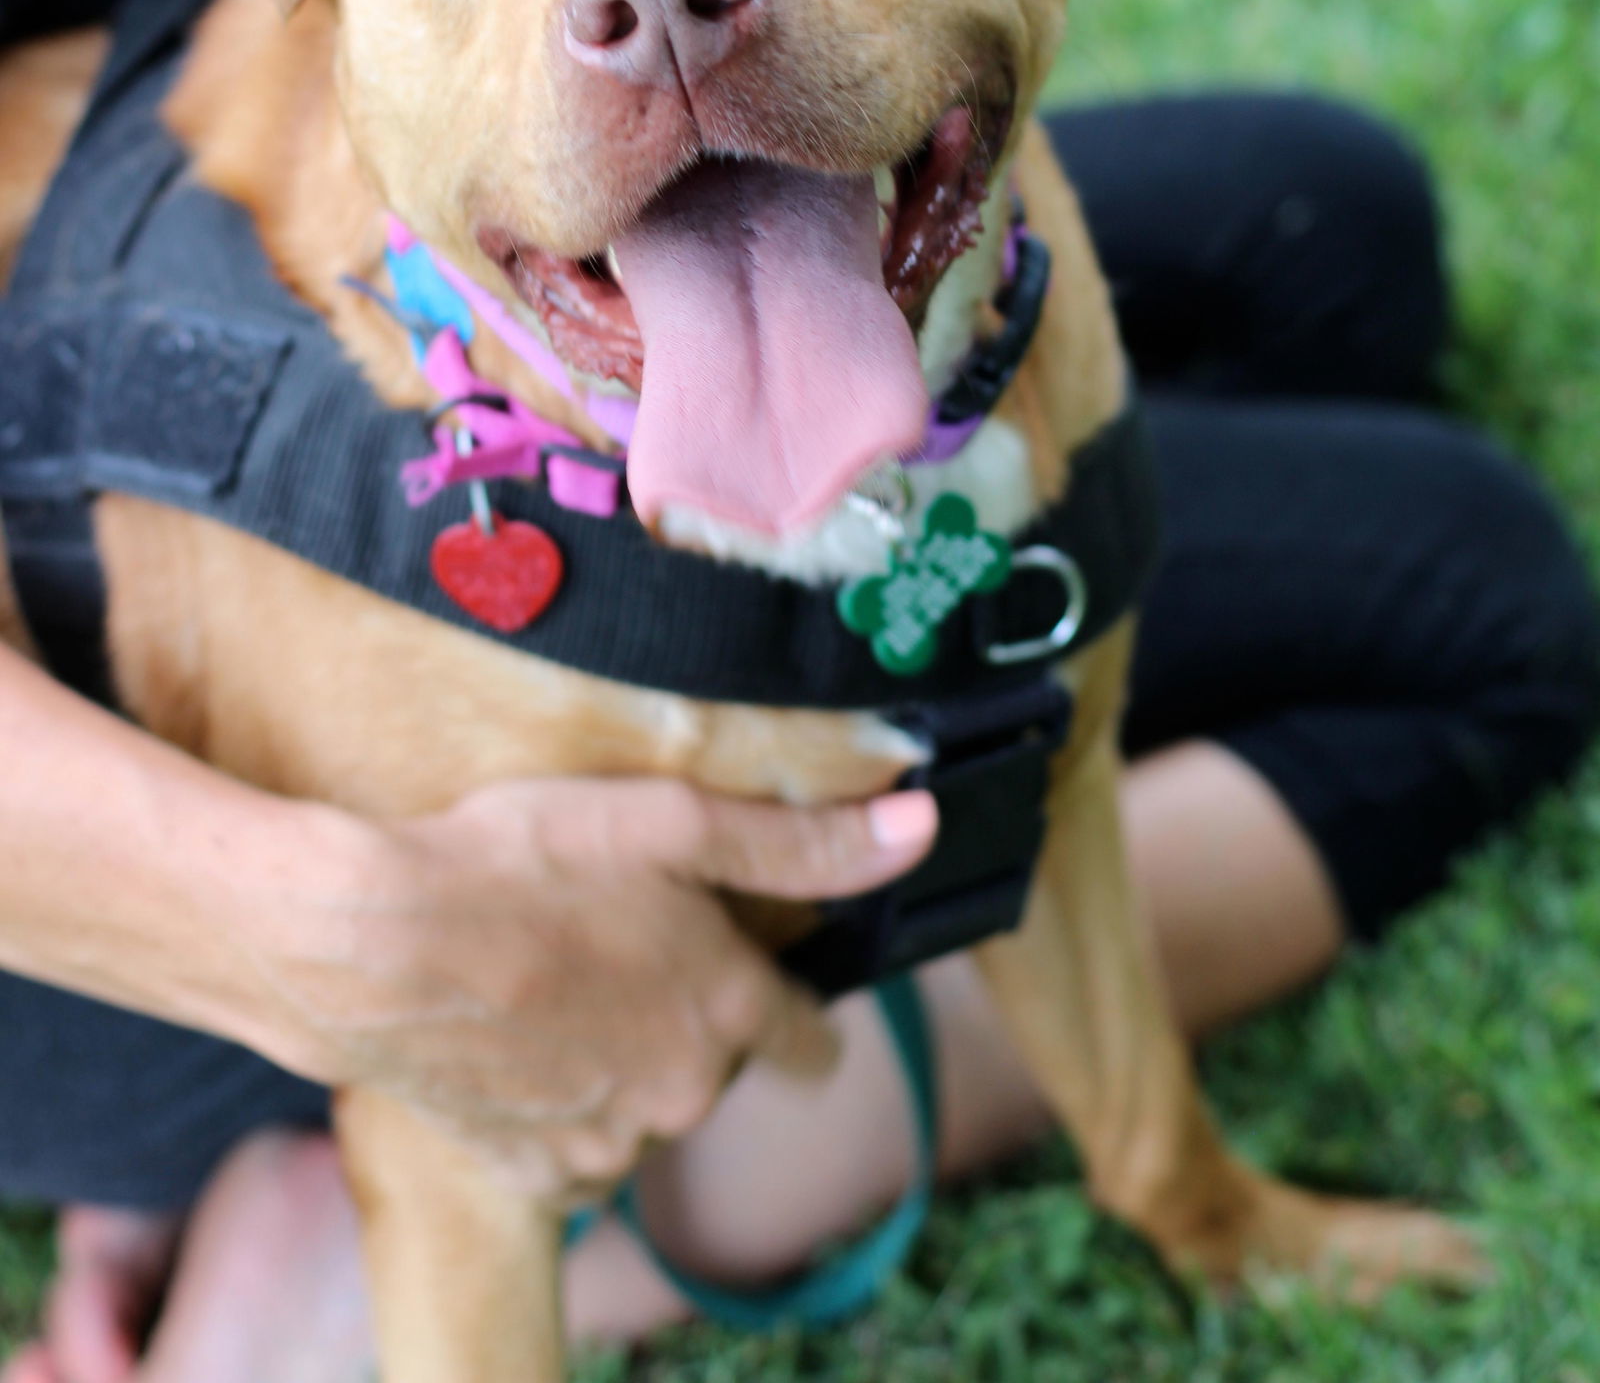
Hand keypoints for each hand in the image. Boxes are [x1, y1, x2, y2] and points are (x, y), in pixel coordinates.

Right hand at [254, 773, 936, 1194]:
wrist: (365, 942)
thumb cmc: (518, 859)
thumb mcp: (670, 821)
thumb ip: (800, 840)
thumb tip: (919, 830)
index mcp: (726, 1013)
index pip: (809, 1042)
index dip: (798, 1010)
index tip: (775, 983)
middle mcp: (679, 1095)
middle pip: (715, 1062)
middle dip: (687, 1011)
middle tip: (626, 941)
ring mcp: (602, 1143)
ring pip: (641, 1103)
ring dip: (620, 1057)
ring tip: (561, 978)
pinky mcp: (527, 1171)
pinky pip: (571, 1145)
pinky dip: (555, 1101)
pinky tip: (518, 1034)